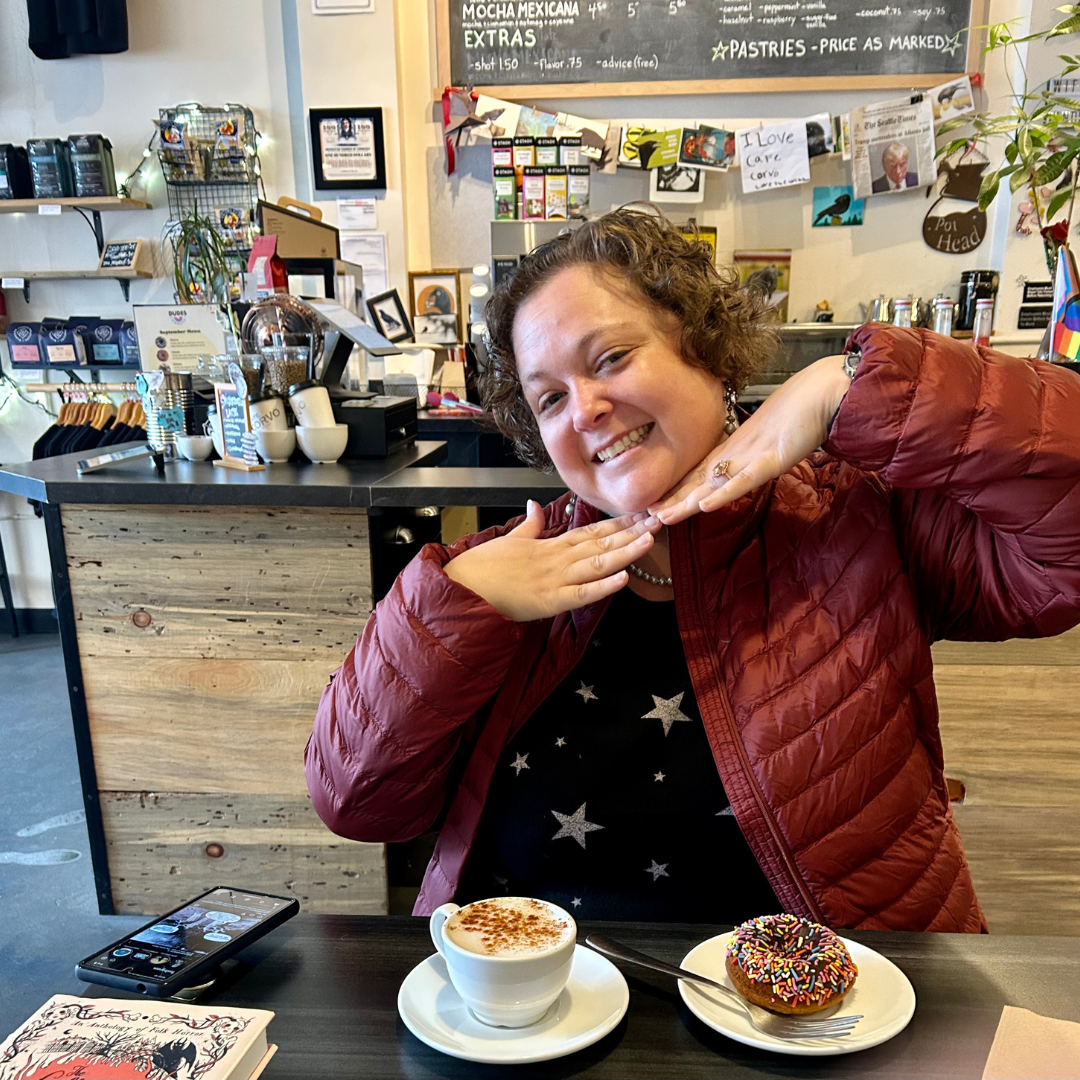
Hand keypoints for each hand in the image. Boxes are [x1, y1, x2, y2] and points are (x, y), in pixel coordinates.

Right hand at [443, 502, 660, 621]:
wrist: (463, 587)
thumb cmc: (483, 566)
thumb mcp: (509, 539)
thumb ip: (528, 524)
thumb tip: (534, 504)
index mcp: (550, 544)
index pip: (591, 530)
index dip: (619, 523)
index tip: (642, 514)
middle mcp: (558, 558)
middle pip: (601, 543)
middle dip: (632, 533)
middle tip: (660, 520)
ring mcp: (555, 579)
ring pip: (597, 563)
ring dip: (626, 552)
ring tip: (649, 541)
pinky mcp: (549, 601)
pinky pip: (581, 594)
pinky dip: (603, 587)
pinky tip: (623, 579)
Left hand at [649, 354, 851, 525]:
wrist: (821, 392)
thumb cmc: (799, 413)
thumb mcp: (768, 440)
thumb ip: (751, 456)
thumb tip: (736, 470)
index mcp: (734, 448)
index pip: (698, 473)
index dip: (676, 491)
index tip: (654, 506)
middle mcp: (735, 452)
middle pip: (697, 480)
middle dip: (672, 500)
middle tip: (643, 517)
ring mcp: (751, 455)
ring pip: (711, 483)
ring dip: (685, 501)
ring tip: (661, 516)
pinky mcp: (770, 459)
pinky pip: (743, 480)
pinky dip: (723, 493)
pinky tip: (703, 506)